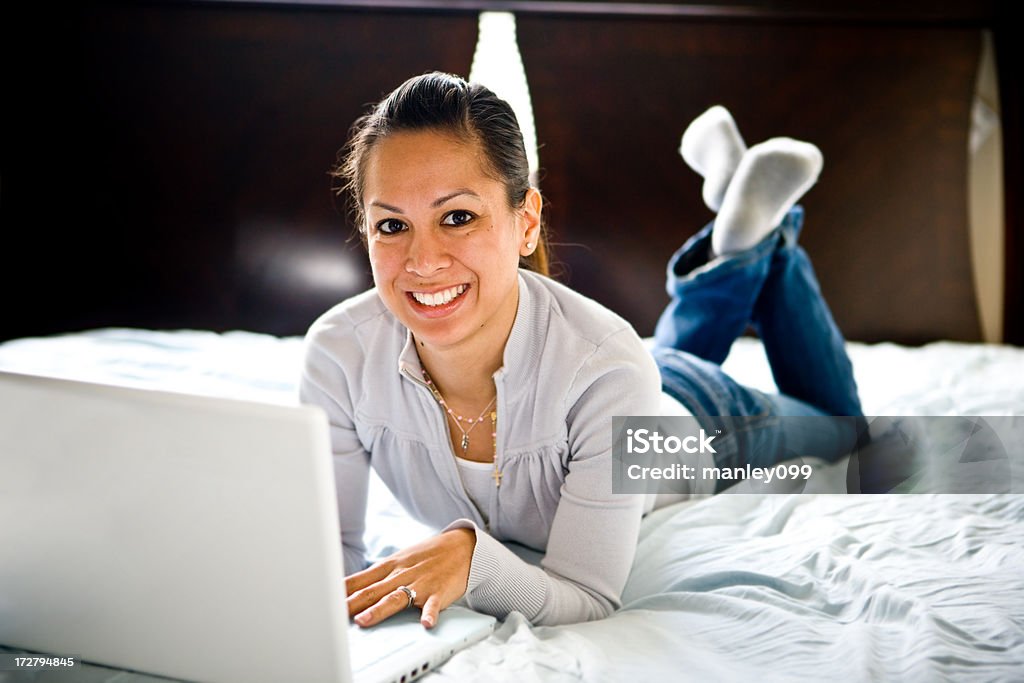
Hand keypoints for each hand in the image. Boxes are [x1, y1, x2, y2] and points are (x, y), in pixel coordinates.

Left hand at [346, 527, 474, 628]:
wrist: (462, 546)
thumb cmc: (427, 555)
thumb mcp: (400, 560)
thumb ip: (377, 576)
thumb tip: (350, 588)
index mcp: (390, 566)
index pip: (361, 579)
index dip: (342, 591)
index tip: (324, 599)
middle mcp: (402, 575)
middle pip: (372, 591)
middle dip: (352, 603)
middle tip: (334, 614)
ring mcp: (420, 584)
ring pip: (396, 598)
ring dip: (379, 610)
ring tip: (364, 620)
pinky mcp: (439, 592)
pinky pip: (433, 605)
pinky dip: (429, 614)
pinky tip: (425, 623)